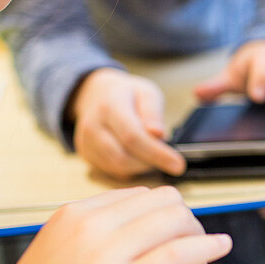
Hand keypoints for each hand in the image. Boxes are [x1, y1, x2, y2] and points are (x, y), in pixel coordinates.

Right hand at [0, 187, 232, 263]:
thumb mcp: (61, 256)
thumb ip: (100, 238)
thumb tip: (149, 230)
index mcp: (71, 217)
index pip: (137, 195)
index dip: (163, 213)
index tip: (173, 232)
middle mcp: (88, 229)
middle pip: (162, 201)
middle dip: (185, 220)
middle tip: (191, 244)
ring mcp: (105, 256)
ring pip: (175, 220)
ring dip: (197, 234)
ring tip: (199, 257)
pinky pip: (179, 253)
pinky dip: (208, 245)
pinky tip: (219, 248)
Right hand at [70, 68, 184, 178]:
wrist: (97, 94)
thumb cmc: (128, 94)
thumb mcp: (147, 93)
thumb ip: (153, 113)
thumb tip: (158, 134)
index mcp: (109, 106)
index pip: (133, 137)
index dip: (157, 154)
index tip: (179, 165)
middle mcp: (93, 126)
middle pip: (123, 157)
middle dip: (151, 162)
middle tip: (168, 158)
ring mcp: (86, 142)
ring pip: (117, 167)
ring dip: (141, 167)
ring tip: (154, 154)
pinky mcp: (86, 154)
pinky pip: (111, 170)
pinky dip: (130, 169)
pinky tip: (139, 157)